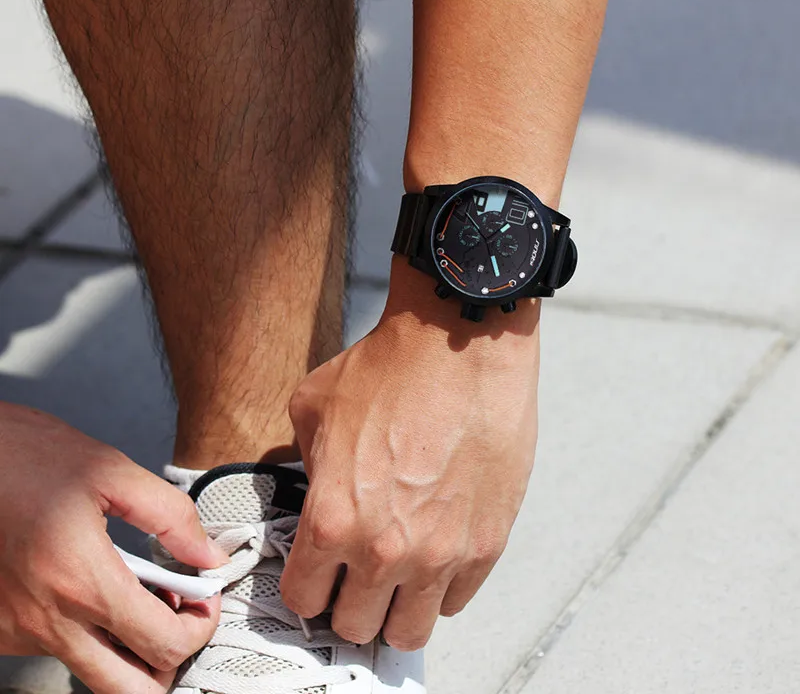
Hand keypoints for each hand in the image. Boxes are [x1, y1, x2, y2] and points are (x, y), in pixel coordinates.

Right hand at [0, 403, 228, 692]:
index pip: (163, 645)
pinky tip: (96, 590)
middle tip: (179, 614)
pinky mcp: (0, 629)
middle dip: (169, 659)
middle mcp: (47, 622)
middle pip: (129, 689)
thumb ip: (170, 516)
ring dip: (130, 651)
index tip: (205, 597)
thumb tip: (210, 557)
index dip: (200, 626)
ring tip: (139, 596)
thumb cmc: (28, 457)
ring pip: (93, 674)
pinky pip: (57, 651)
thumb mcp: (111, 471)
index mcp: (82, 581)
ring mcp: (18, 632)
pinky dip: (89, 634)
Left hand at [283, 262, 540, 650]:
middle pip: (354, 626)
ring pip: (408, 632)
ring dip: (396, 610)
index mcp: (331, 519)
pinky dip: (441, 587)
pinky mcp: (486, 543)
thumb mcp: (314, 406)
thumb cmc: (391, 368)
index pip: (303, 599)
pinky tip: (435, 551)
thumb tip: (319, 485)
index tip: (318, 574)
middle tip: (356, 576)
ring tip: (398, 577)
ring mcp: (440, 554)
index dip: (307, 585)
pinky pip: (456, 600)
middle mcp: (383, 549)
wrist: (460, 344)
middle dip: (349, 603)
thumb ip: (306, 463)